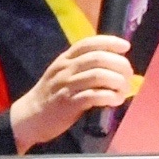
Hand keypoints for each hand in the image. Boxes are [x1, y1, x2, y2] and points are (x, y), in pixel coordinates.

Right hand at [9, 34, 133, 153]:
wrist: (30, 116)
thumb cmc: (51, 94)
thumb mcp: (62, 74)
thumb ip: (82, 67)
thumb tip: (112, 65)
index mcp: (65, 59)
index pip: (89, 43)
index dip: (109, 42)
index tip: (125, 46)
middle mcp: (65, 69)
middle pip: (98, 58)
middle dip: (119, 64)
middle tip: (128, 74)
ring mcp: (66, 86)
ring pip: (98, 76)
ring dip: (117, 81)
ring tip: (123, 89)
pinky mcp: (68, 104)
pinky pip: (93, 96)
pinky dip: (108, 96)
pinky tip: (115, 100)